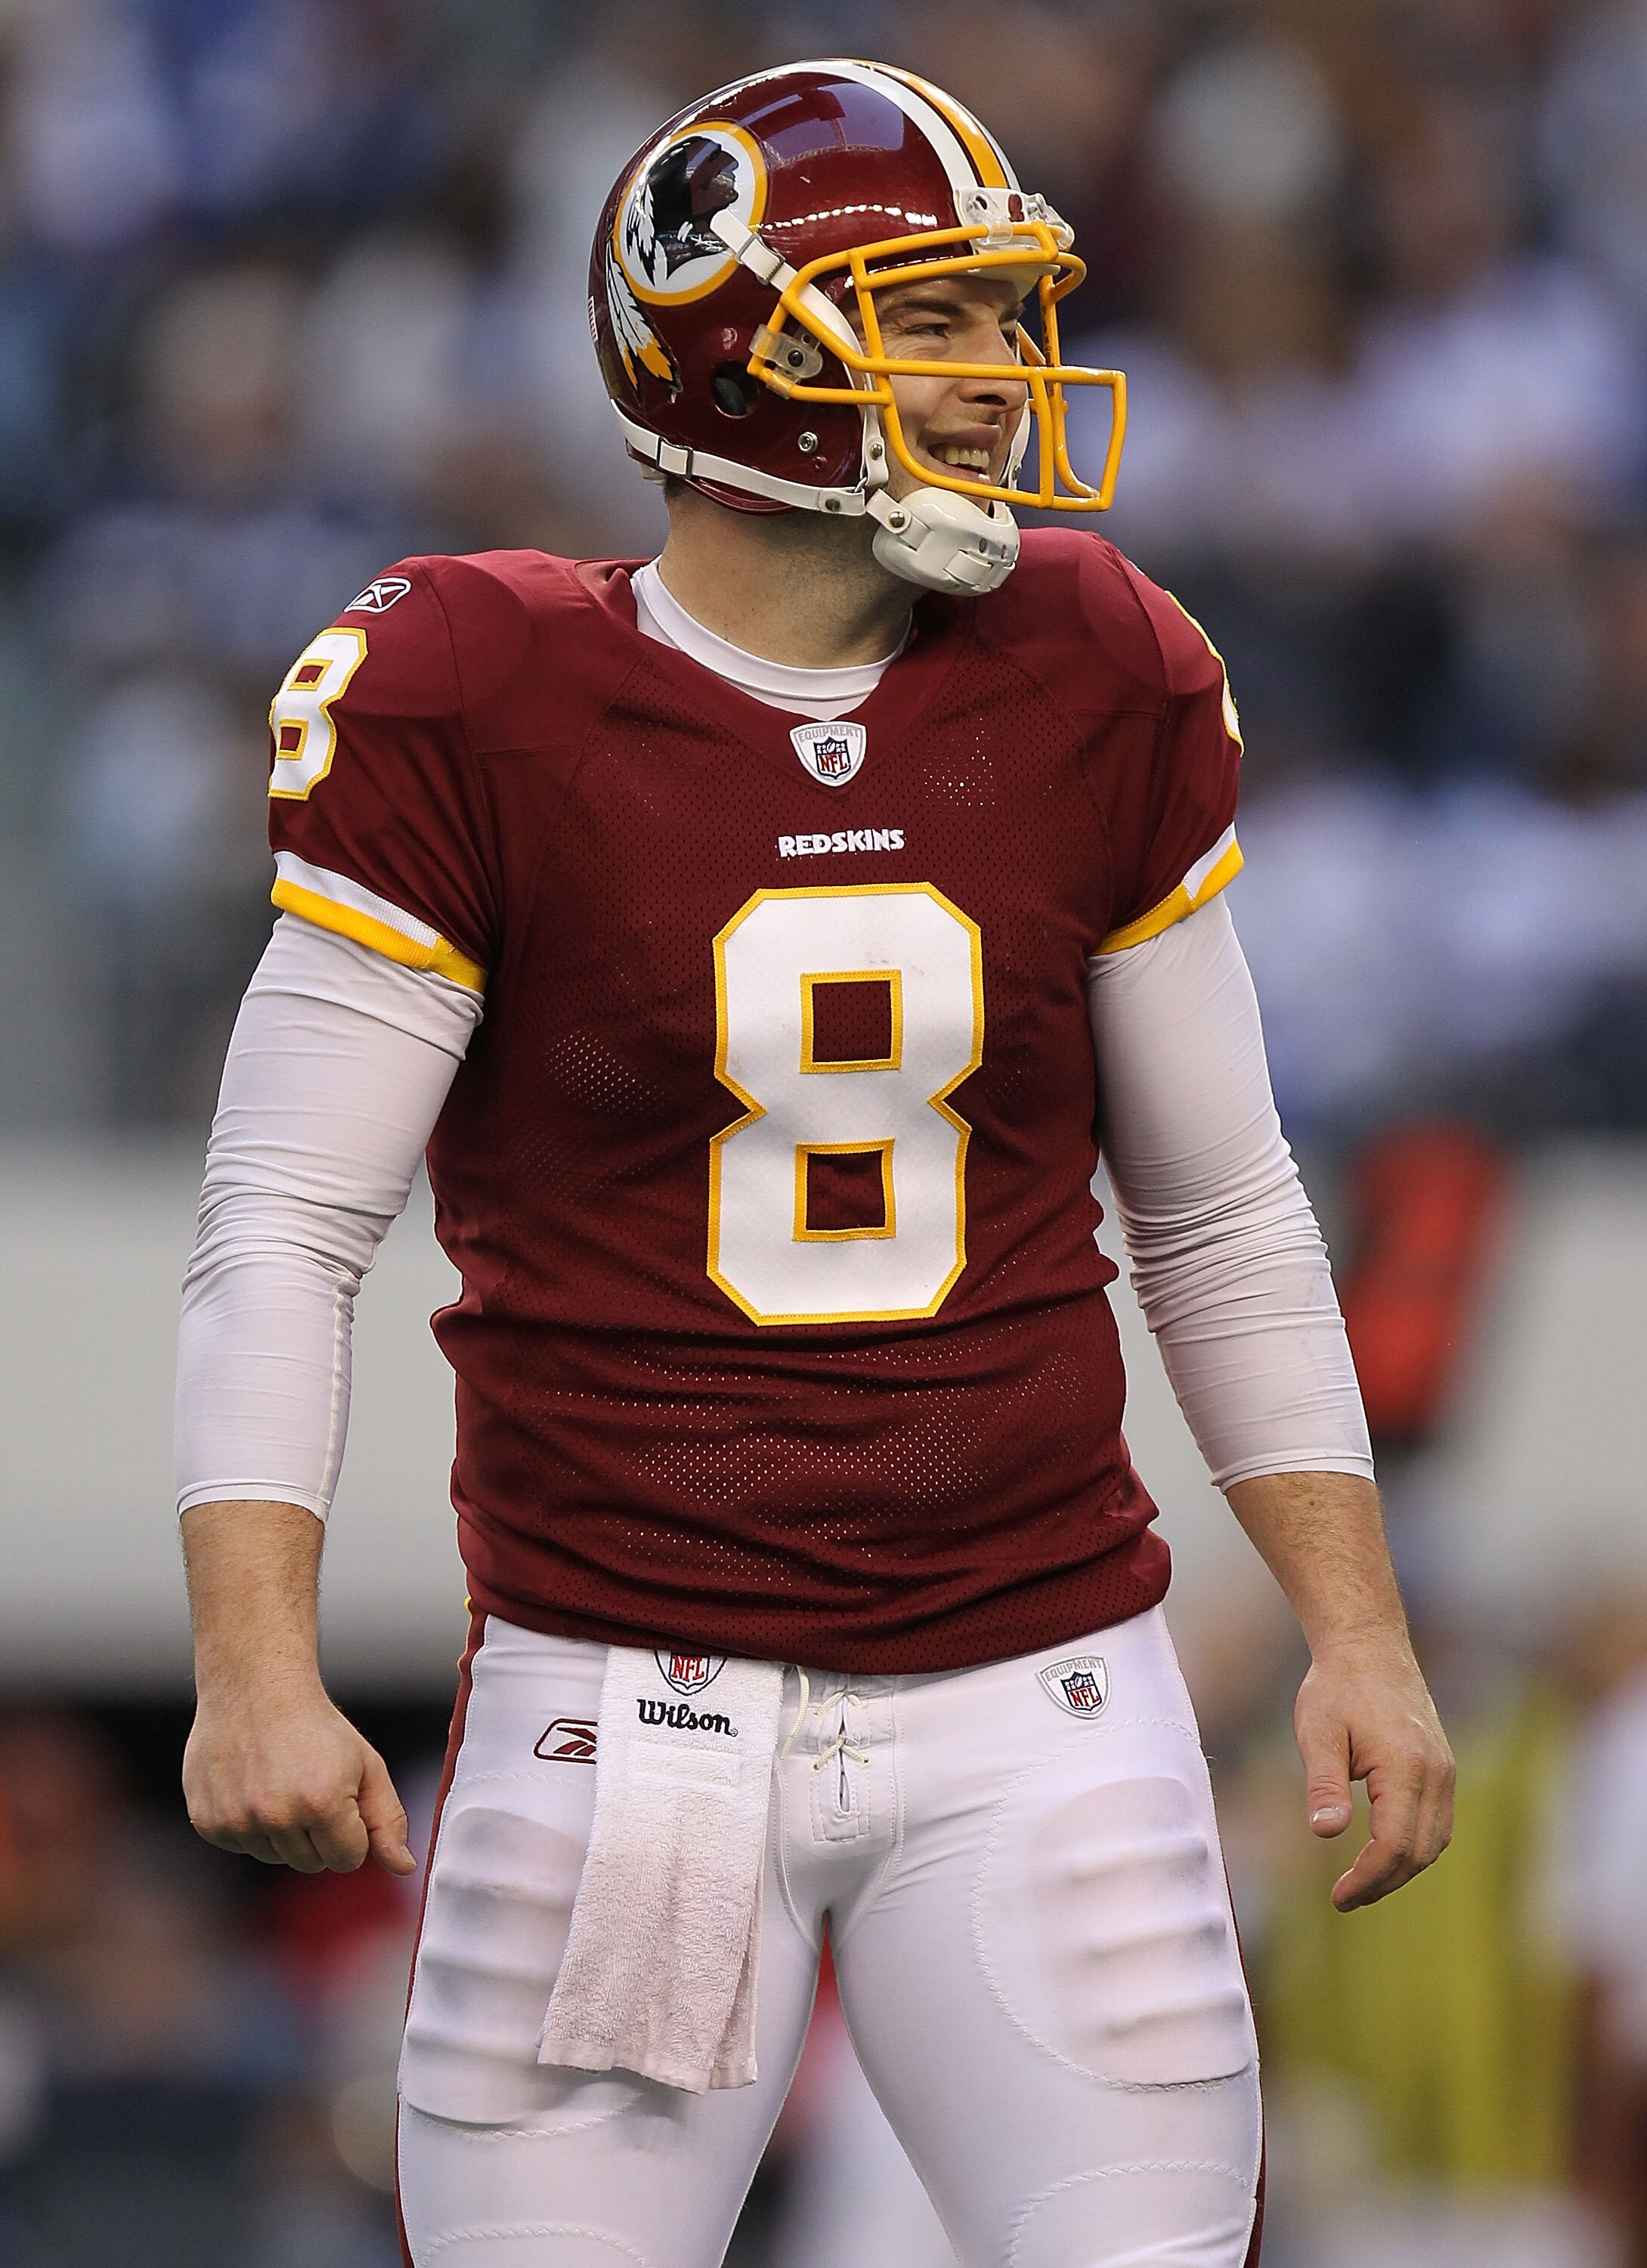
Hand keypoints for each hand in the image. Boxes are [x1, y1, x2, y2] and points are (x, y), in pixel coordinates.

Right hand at [184, 1683, 415, 1876]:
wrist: (255, 1689)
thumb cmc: (318, 1729)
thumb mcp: (366, 1766)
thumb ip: (387, 1821)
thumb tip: (404, 1868)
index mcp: (321, 1803)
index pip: (348, 1860)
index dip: (352, 1832)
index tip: (342, 1797)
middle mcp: (275, 1816)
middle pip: (311, 1864)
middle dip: (318, 1834)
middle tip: (309, 1785)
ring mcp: (236, 1820)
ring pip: (275, 1857)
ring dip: (283, 1832)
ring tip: (280, 1783)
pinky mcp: (206, 1821)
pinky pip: (241, 1846)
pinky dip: (250, 1825)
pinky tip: (252, 1785)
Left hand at [1293, 1637, 1453, 1910]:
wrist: (1369, 1646)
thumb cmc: (1336, 1687)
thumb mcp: (1317, 1732)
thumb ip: (1324, 1783)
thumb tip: (1325, 1832)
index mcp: (1406, 1767)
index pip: (1394, 1845)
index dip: (1368, 1878)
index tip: (1338, 1897)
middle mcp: (1436, 1774)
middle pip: (1418, 1852)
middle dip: (1383, 1883)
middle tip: (1344, 1899)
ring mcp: (1445, 1772)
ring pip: (1434, 1843)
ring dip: (1401, 1870)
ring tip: (1360, 1884)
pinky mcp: (1443, 1768)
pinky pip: (1437, 1824)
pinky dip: (1413, 1847)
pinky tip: (1382, 1853)